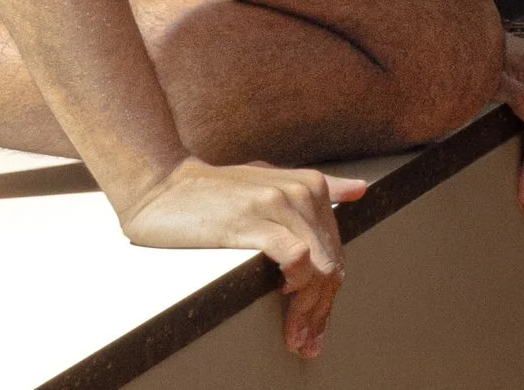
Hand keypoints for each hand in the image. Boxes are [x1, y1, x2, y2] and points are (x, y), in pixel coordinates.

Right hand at [120, 157, 366, 357]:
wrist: (162, 185)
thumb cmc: (214, 190)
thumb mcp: (271, 180)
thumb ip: (316, 186)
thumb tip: (361, 189)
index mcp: (312, 187)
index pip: (335, 251)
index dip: (330, 293)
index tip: (317, 327)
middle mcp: (302, 194)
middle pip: (330, 263)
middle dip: (321, 309)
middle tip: (308, 343)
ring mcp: (279, 205)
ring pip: (317, 266)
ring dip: (309, 309)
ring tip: (296, 338)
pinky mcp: (252, 221)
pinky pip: (294, 256)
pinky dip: (298, 281)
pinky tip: (284, 296)